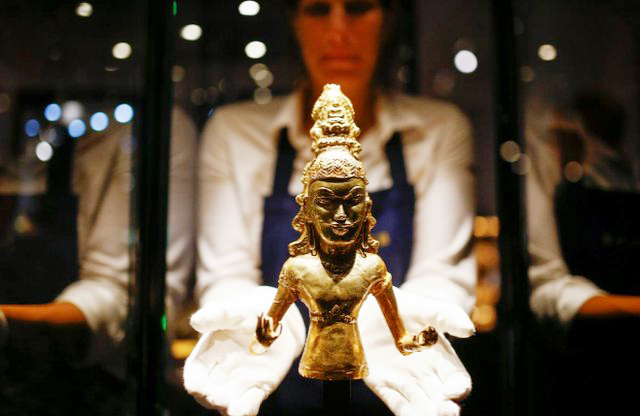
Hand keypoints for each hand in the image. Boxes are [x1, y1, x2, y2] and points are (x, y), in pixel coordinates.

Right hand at [183, 286, 304, 415]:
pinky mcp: (258, 388)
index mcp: (209, 354)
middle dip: (211, 399)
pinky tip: (253, 401)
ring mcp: (239, 382)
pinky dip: (249, 408)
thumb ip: (218, 314)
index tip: (199, 388)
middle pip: (208, 394)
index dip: (195, 383)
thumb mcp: (235, 309)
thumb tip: (196, 321)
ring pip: (228, 405)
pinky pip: (250, 404)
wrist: (280, 319)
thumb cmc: (250, 311)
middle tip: (221, 400)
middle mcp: (221, 373)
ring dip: (229, 409)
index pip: (195, 374)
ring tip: (234, 410)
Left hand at [360, 287, 474, 415]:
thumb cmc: (403, 306)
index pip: (457, 381)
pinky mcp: (383, 385)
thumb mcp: (427, 308)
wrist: (369, 306)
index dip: (458, 388)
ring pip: (421, 406)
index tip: (452, 392)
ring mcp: (405, 382)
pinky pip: (397, 405)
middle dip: (445, 409)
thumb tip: (469, 330)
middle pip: (441, 400)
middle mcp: (426, 375)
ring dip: (425, 414)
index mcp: (442, 360)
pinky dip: (405, 414)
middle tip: (445, 411)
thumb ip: (448, 316)